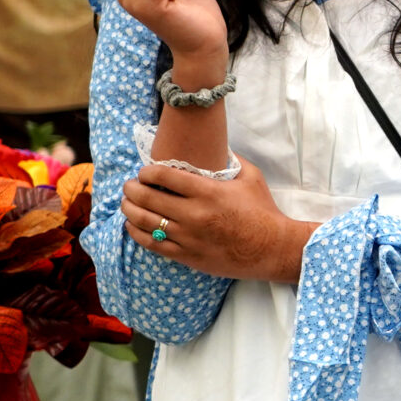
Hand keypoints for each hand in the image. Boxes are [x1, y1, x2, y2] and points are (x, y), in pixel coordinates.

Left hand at [121, 160, 314, 281]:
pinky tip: (133, 225)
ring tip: (127, 203)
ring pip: (144, 221)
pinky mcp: (187, 255)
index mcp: (208, 192)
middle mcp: (194, 214)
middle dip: (131, 189)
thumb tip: (217, 146)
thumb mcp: (252, 177)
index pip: (163, 176)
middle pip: (147, 197)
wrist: (272, 248)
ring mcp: (188, 237)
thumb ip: (232, 160)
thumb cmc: (263, 211)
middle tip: (130, 185)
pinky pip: (151, 244)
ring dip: (129, 209)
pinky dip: (136, 232)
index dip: (147, 172)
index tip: (145, 172)